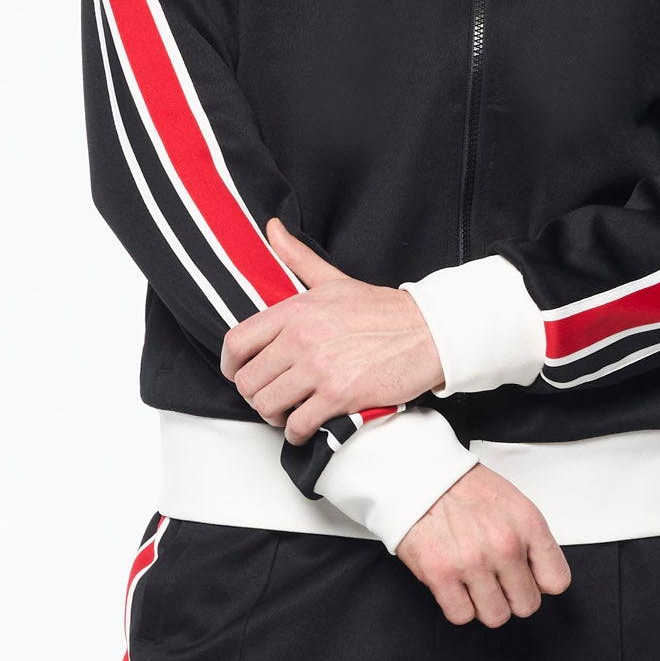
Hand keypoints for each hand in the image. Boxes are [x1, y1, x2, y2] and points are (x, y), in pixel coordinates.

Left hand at [221, 220, 442, 442]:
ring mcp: (318, 368)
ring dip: (274, 416)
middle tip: (272, 397)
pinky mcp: (338, 396)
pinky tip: (305, 427)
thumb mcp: (334, 279)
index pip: (237, 341)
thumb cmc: (384, 310)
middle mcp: (301, 338)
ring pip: (267, 404)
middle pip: (248, 380)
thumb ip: (298, 258)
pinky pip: (298, 424)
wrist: (429, 333)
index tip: (238, 373)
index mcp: (295, 310)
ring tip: (288, 413)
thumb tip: (272, 228)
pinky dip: (296, 432)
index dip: (230, 365)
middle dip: (256, 395)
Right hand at [395, 465, 572, 628]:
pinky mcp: (441, 575)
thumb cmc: (464, 488)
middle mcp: (504, 546)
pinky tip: (455, 587)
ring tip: (474, 584)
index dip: (539, 583)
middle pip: (527, 605)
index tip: (527, 578)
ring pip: (496, 616)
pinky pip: (461, 616)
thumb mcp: (514, 504)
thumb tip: (539, 578)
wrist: (420, 477)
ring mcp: (473, 563)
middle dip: (512, 597)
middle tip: (497, 582)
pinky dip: (458, 607)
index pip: (556, 581)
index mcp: (528, 525)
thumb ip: (532, 540)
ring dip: (485, 605)